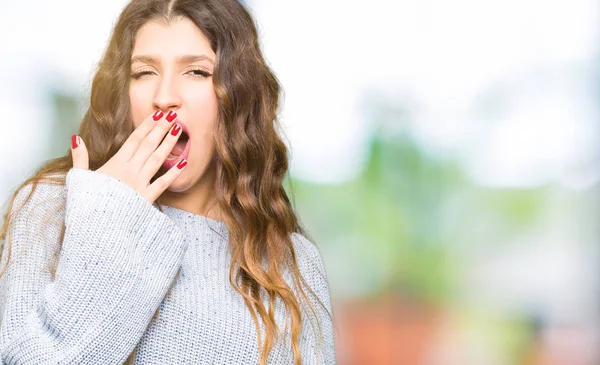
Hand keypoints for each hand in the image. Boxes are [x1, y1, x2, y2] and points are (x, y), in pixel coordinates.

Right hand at [70, 110, 187, 203]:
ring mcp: (141, 183)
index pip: (135, 139)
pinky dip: (174, 173)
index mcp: (116, 163)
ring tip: (179, 131)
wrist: (96, 226)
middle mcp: (131, 170)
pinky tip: (184, 162)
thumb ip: (79, 157)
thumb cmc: (86, 202)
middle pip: (149, 144)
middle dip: (162, 128)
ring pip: (158, 159)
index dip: (147, 125)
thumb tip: (76, 139)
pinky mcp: (147, 198)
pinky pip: (163, 183)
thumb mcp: (79, 177)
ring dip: (169, 144)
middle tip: (174, 115)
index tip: (158, 114)